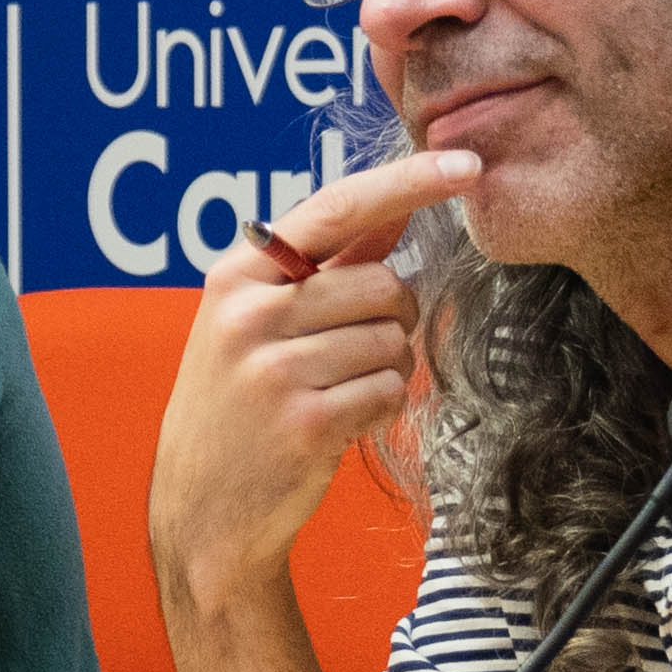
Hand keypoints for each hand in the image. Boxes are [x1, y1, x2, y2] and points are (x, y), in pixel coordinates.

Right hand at [144, 146, 475, 626]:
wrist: (204, 508)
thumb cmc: (240, 404)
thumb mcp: (258, 322)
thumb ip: (326, 265)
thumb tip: (396, 209)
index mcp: (238, 275)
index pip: (337, 208)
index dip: (409, 182)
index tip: (468, 164)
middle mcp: (249, 314)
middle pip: (383, 284)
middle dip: (395, 318)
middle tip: (358, 350)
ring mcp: (273, 369)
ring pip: (393, 341)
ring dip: (386, 368)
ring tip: (338, 391)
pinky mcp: (305, 423)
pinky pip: (389, 391)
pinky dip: (379, 407)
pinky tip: (339, 422)